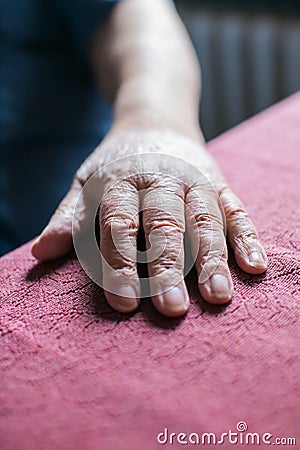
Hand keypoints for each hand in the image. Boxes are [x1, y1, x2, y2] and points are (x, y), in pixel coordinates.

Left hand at [32, 127, 267, 316]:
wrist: (155, 121)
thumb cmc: (116, 164)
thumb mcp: (85, 182)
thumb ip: (70, 217)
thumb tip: (41, 252)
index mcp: (122, 181)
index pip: (120, 225)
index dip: (119, 264)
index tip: (123, 303)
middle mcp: (161, 180)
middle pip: (165, 225)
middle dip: (168, 267)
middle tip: (172, 308)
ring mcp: (194, 180)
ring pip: (205, 219)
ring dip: (214, 258)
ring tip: (217, 297)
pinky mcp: (219, 183)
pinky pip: (236, 209)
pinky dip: (247, 237)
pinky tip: (254, 266)